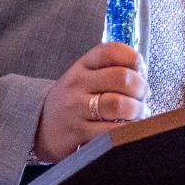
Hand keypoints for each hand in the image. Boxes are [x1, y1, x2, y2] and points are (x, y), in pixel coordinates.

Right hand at [33, 42, 148, 162]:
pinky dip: (128, 130)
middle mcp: (77, 84)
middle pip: (121, 77)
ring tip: (137, 114)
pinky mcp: (78, 133)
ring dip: (137, 110)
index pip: (111, 51)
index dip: (133, 58)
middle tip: (143, 96)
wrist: (40, 128)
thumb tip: (143, 76)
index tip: (140, 70)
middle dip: (141, 88)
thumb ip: (111, 70)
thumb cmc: (74, 101)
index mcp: (82, 66)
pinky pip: (112, 131)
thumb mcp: (85, 78)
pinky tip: (128, 129)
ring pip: (119, 105)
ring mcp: (76, 109)